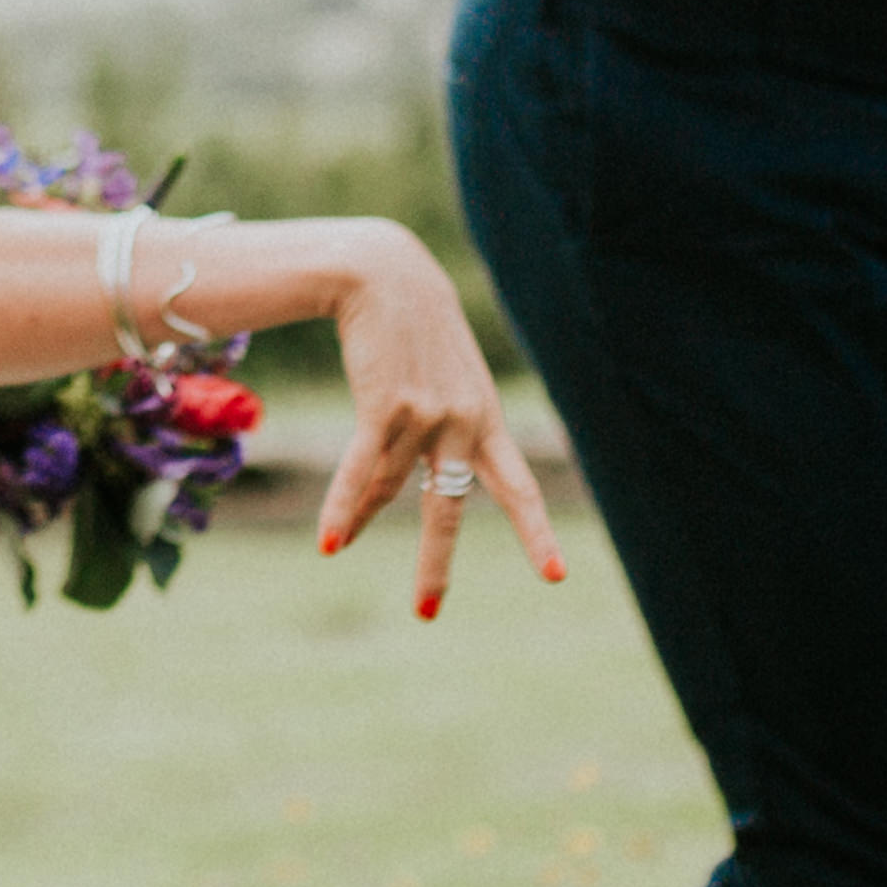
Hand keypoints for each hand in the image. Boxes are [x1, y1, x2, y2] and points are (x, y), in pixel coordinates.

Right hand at [307, 232, 564, 618]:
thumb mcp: (436, 382)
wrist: (387, 275)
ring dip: (359, 514)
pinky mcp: (386, 406)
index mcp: (485, 419)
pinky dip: (342, 508)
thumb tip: (373, 506)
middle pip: (448, 507)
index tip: (556, 577)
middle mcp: (462, 422)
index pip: (518, 486)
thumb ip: (422, 439)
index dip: (537, 533)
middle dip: (435, 563)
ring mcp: (426, 415)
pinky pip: (361, 471)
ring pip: (388, 486)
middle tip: (426, 611)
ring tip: (337, 542)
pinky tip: (329, 543)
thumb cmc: (412, 331)